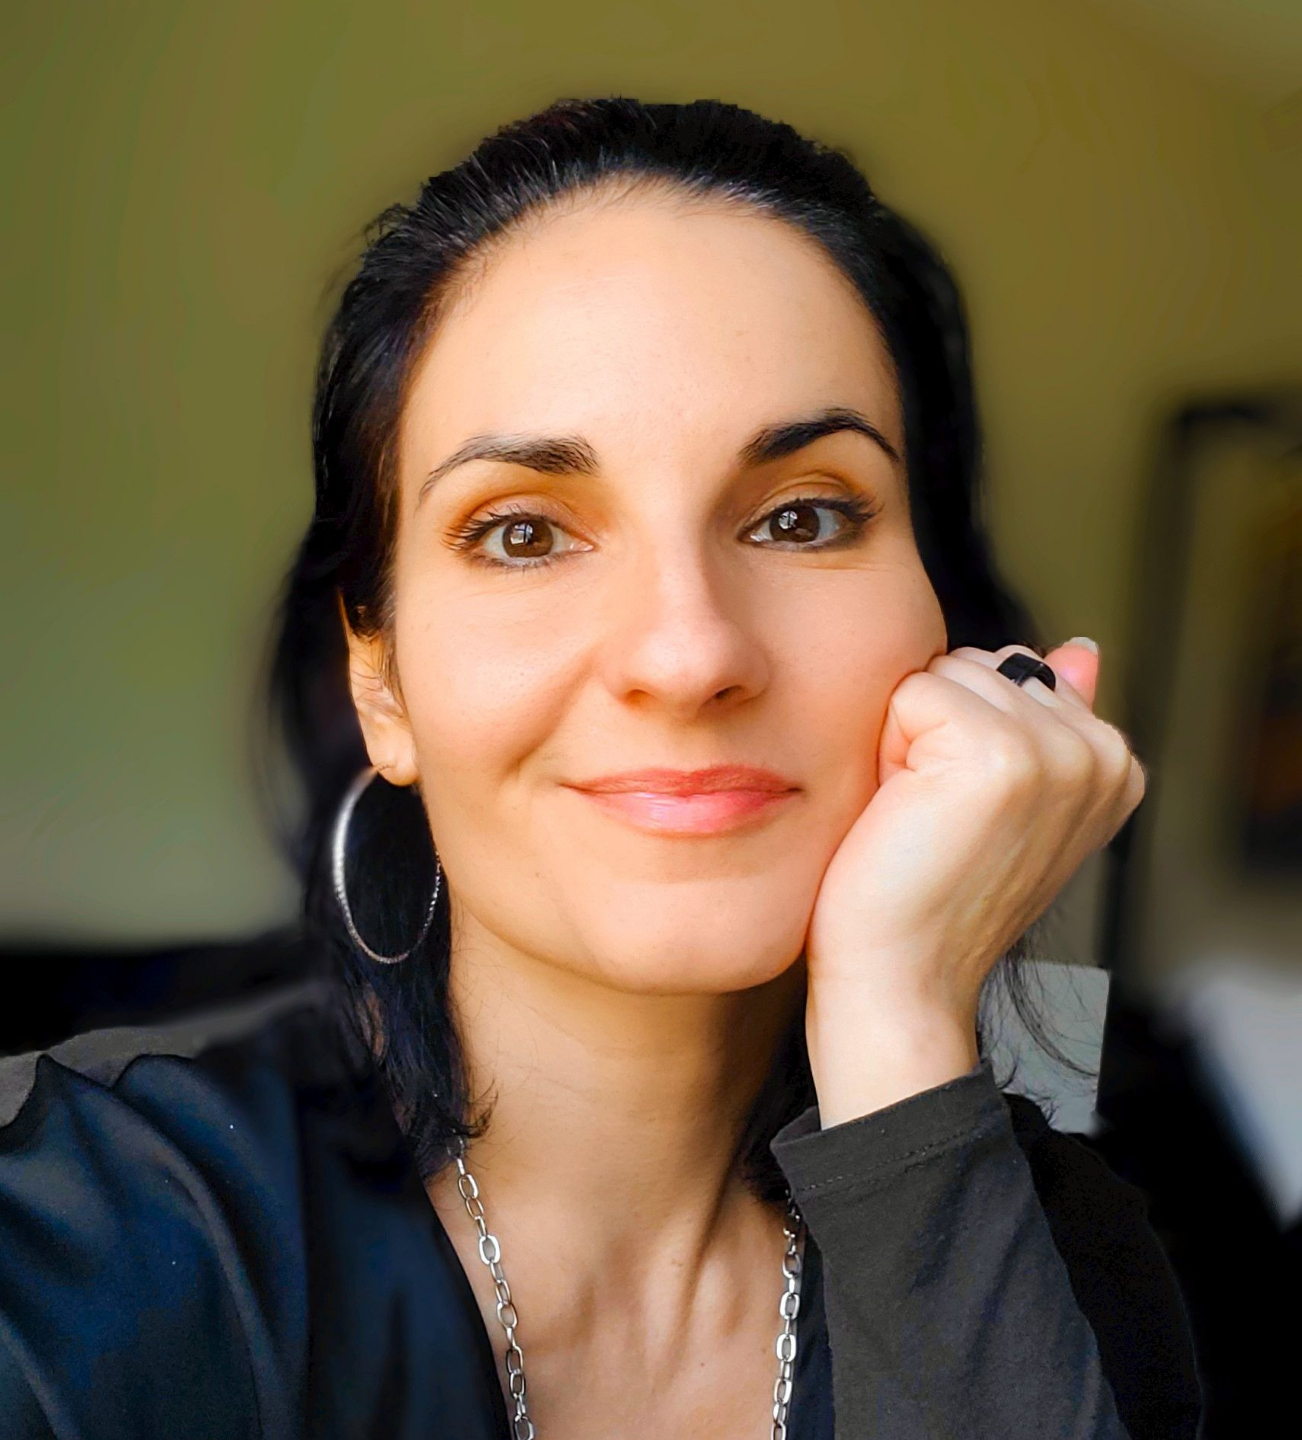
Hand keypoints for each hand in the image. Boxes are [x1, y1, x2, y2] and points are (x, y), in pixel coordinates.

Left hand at [802, 639, 1146, 1125]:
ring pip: (945, 673)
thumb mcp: (1000, 799)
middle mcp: (1102, 753)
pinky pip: (914, 691)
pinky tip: (905, 810)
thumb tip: (1080, 647)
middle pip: (976, 663)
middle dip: (933, 728)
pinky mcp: (1001, 754)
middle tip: (934, 815)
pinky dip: (887, 746)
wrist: (902, 977)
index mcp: (1113, 762)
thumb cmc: (930, 893)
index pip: (1011, 670)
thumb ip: (1044, 718)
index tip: (963, 812)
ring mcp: (1058, 752)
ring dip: (907, 737)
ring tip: (920, 813)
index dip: (957, 733)